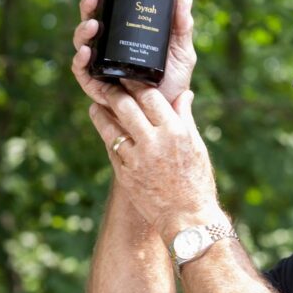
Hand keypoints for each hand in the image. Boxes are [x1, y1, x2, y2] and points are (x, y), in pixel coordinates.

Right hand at [71, 0, 196, 106]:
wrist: (172, 111)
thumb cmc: (175, 80)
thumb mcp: (181, 51)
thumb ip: (182, 26)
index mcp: (124, 39)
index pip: (107, 17)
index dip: (99, 3)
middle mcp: (109, 52)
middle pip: (91, 28)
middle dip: (87, 12)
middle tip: (93, 0)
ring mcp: (102, 69)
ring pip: (82, 47)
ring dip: (82, 34)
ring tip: (93, 26)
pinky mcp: (98, 89)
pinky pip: (83, 74)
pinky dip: (80, 62)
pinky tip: (85, 53)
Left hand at [88, 82, 220, 238]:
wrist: (187, 217)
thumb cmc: (196, 180)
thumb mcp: (195, 145)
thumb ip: (184, 117)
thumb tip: (184, 94)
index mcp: (175, 131)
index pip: (150, 96)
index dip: (137, 83)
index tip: (130, 75)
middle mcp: (155, 142)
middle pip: (125, 106)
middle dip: (114, 92)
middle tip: (108, 85)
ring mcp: (137, 159)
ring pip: (111, 127)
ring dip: (100, 113)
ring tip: (96, 105)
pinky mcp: (125, 174)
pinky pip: (112, 149)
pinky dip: (107, 137)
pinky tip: (104, 130)